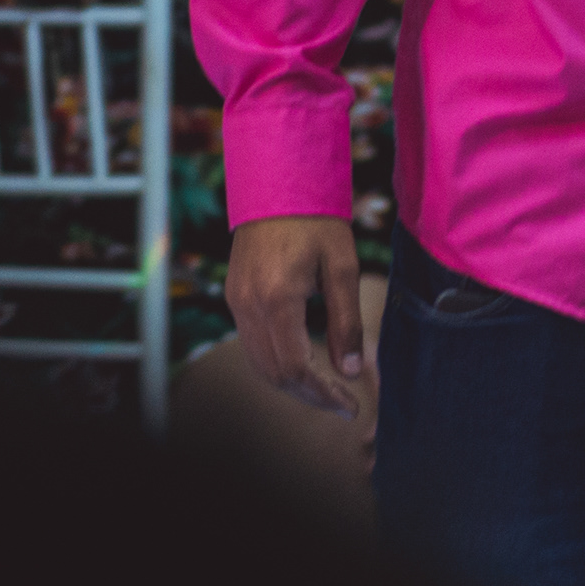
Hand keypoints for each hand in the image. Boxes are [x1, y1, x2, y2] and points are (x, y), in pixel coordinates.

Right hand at [226, 215, 374, 421]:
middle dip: (309, 396)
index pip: (295, 368)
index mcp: (278, 298)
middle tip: (342, 404)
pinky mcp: (234, 295)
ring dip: (291, 383)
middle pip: (273, 374)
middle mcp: (249, 304)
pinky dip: (276, 362)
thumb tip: (350, 371)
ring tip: (327, 390)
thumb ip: (346, 320)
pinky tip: (303, 362)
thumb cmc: (317, 218)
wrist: (277, 180)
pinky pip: (252, 343)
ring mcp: (236, 300)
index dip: (323, 394)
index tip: (350, 405)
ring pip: (259, 362)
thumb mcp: (343, 266)